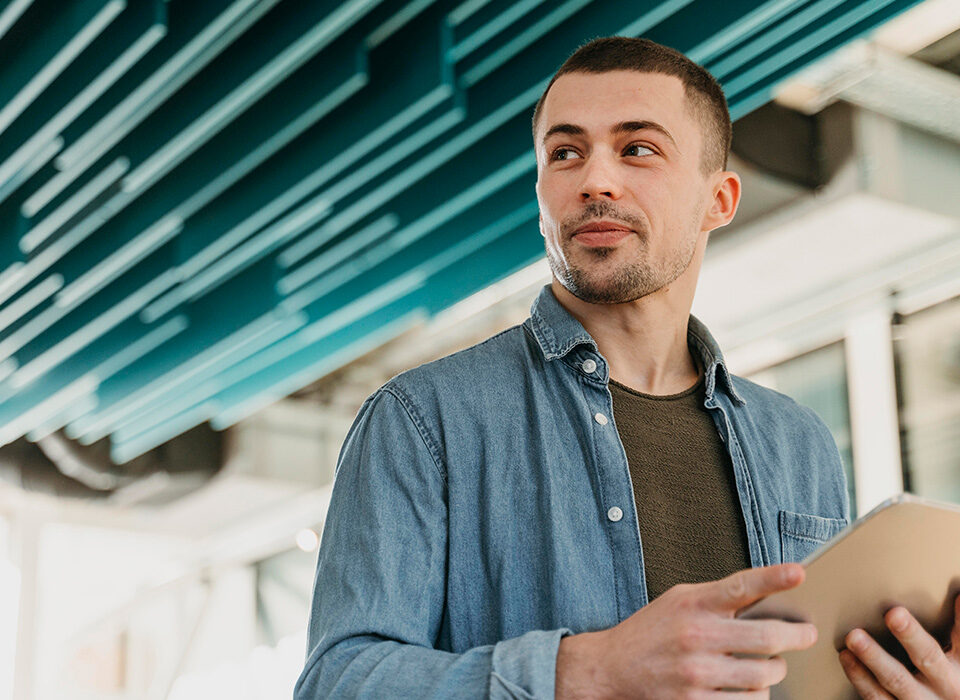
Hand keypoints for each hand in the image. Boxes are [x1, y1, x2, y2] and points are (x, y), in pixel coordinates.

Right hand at [555, 564, 817, 698]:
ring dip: (774, 671)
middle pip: (768, 637)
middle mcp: (696, 635)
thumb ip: (718, 598)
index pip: (740, 586)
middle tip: (806, 634)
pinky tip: (748, 687)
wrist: (611, 668)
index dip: (773, 577)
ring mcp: (696, 672)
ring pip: (764, 675)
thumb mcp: (679, 601)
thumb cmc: (651, 632)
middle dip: (797, 637)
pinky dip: (756, 695)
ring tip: (769, 665)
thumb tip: (769, 597)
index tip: (799, 572)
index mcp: (693, 603)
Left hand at [839, 594, 959, 698]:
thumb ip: (958, 632)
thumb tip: (958, 597)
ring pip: (897, 680)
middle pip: (928, 658)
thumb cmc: (947, 685)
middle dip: (911, 636)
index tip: (956, 596)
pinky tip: (846, 657)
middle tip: (894, 614)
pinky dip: (859, 676)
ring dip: (874, 657)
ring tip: (855, 636)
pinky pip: (876, 697)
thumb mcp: (959, 660)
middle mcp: (945, 688)